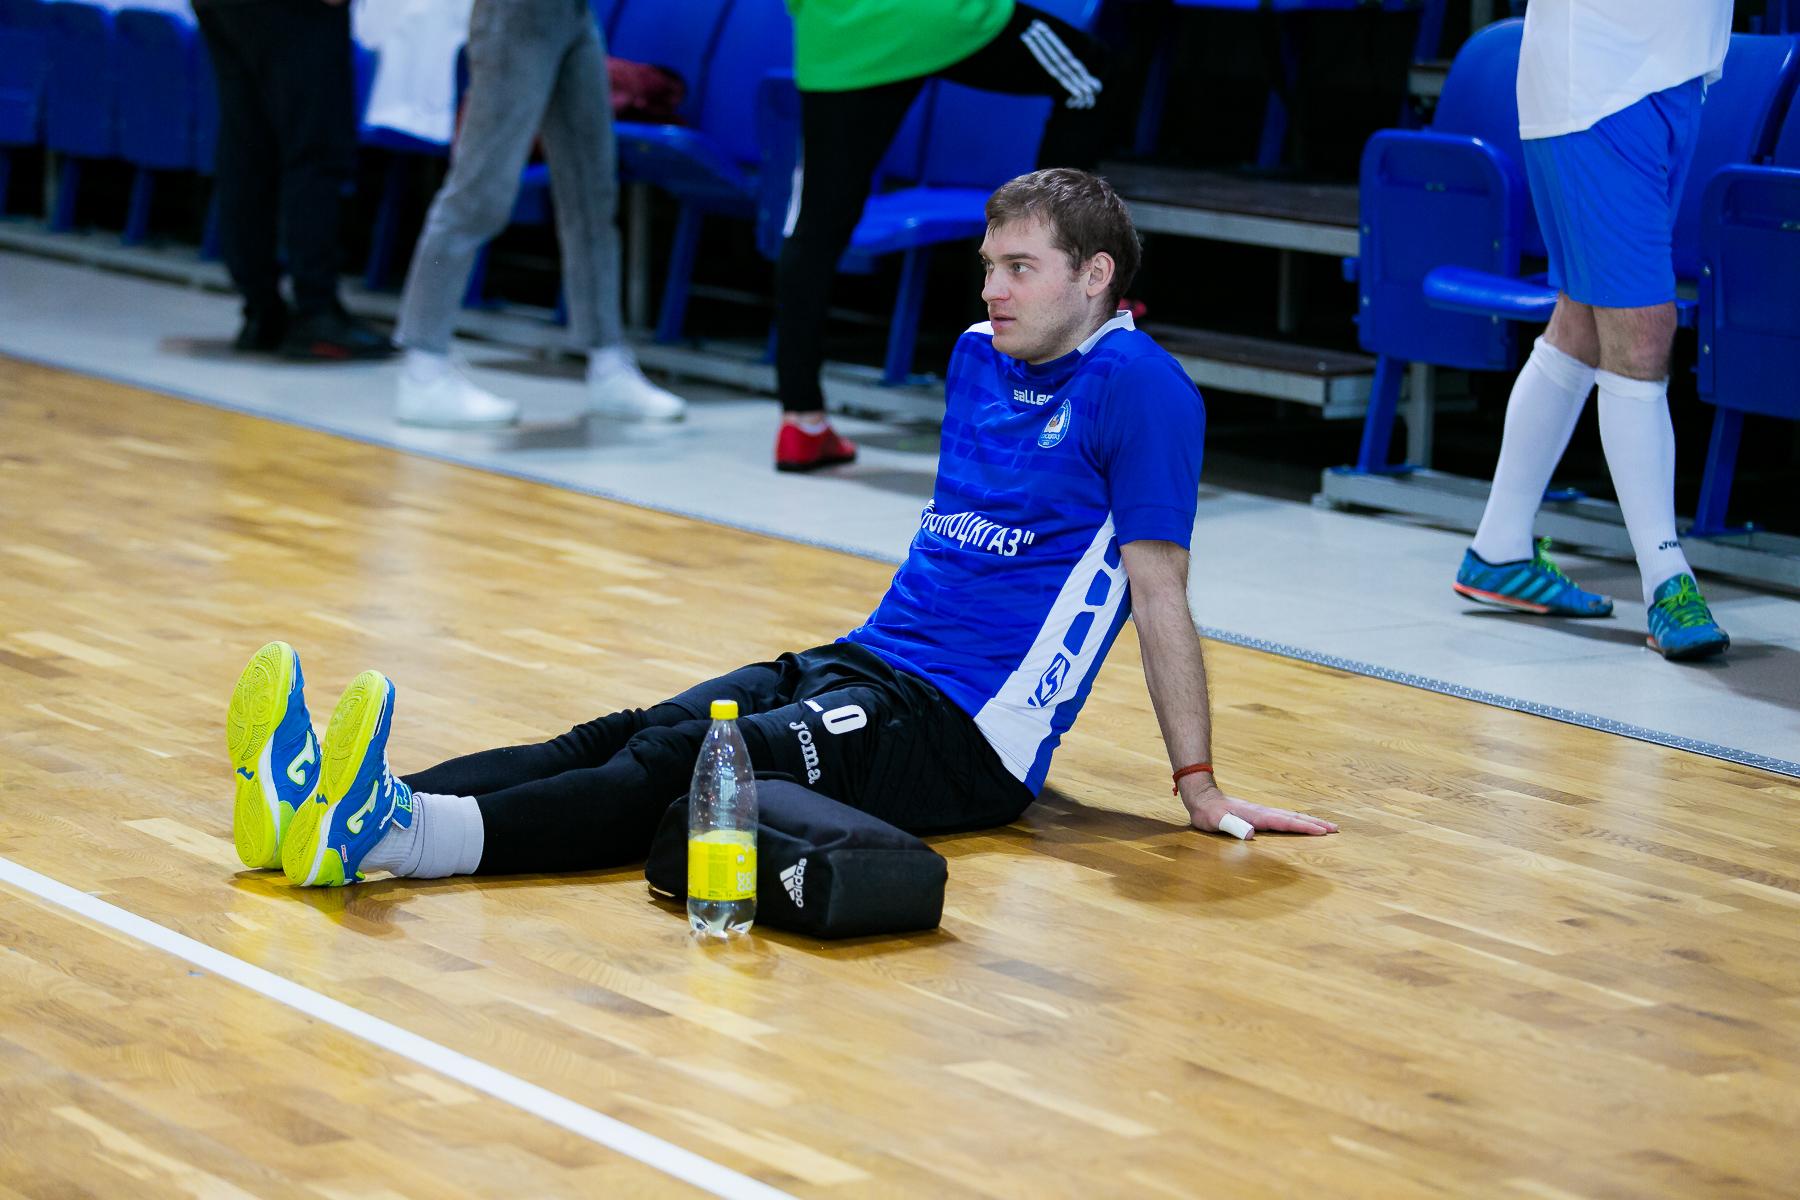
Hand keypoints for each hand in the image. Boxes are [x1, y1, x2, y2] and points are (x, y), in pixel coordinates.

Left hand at [1182, 779, 1337, 838]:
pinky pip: (1284, 817)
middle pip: (1294, 817)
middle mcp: (1263, 812)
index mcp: (1257, 815)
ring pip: (1291, 816)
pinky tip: (1303, 823)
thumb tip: (1252, 833)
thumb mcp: (1215, 821)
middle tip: (1336, 829)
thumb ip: (1233, 826)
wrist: (1203, 797)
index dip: (1303, 827)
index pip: (1285, 822)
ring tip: (1327, 826)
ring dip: (1310, 821)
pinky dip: (1298, 820)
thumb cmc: (1208, 813)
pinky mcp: (1260, 814)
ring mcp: (1263, 812)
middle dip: (1315, 823)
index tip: (1322, 832)